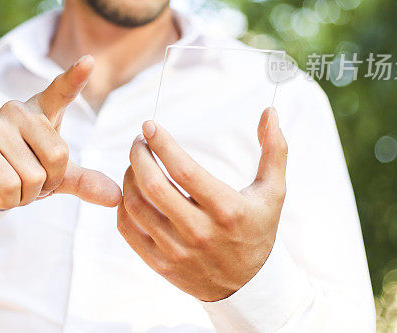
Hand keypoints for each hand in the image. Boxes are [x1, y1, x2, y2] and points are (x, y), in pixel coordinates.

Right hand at [0, 55, 121, 210]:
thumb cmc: (16, 172)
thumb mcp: (53, 177)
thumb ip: (84, 181)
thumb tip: (116, 197)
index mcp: (41, 112)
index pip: (61, 91)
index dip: (75, 77)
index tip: (89, 60)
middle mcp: (18, 111)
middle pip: (58, 156)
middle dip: (46, 184)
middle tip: (27, 182)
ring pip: (33, 177)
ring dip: (25, 196)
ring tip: (8, 185)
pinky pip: (10, 185)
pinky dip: (7, 200)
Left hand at [116, 107, 287, 301]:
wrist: (247, 286)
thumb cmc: (257, 229)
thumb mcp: (272, 192)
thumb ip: (274, 150)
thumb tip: (270, 111)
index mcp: (226, 210)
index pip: (183, 170)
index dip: (162, 144)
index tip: (149, 126)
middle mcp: (200, 232)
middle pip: (153, 185)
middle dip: (139, 156)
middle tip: (138, 142)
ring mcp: (177, 250)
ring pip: (136, 205)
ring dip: (128, 177)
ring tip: (135, 164)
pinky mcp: (160, 264)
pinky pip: (128, 229)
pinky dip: (123, 205)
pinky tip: (131, 190)